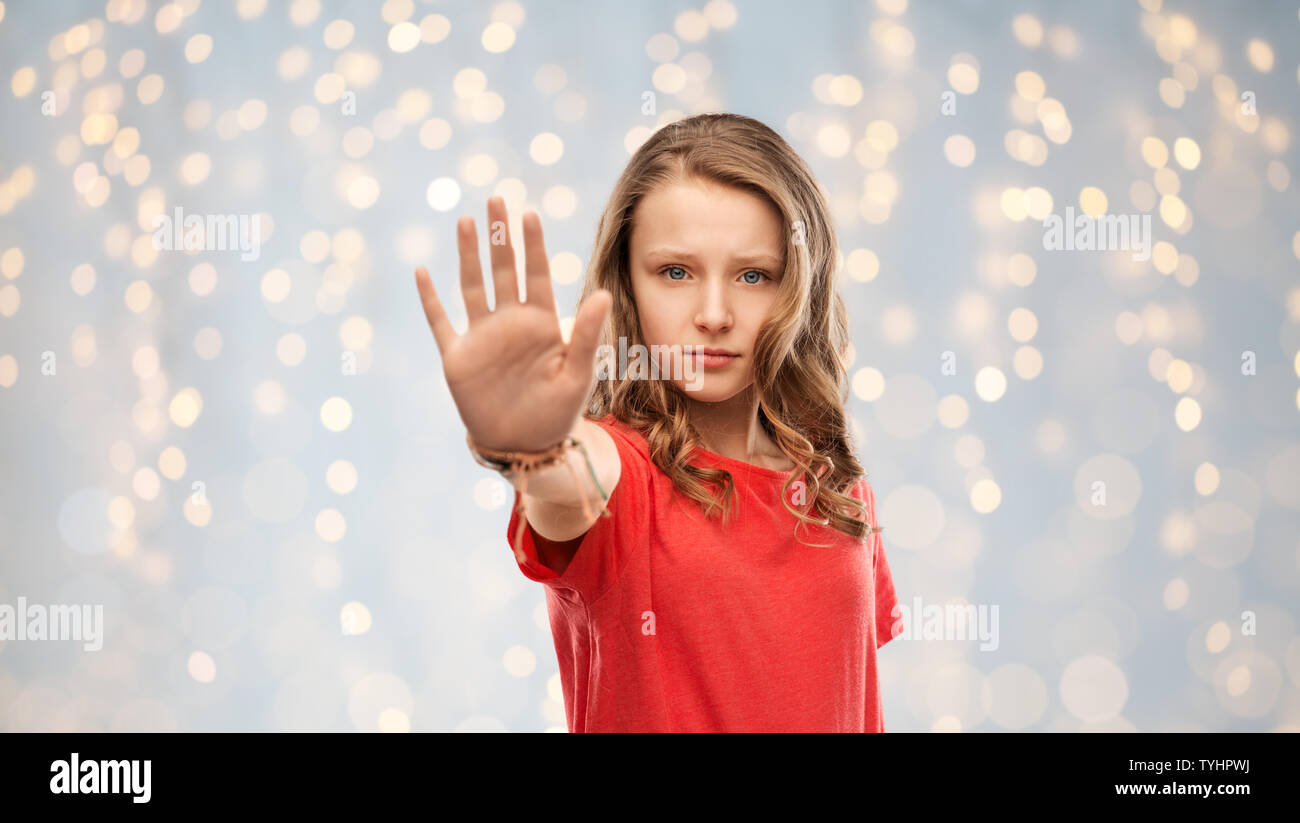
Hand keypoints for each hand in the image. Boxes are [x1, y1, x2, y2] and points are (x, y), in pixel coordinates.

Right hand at [414, 196, 611, 452]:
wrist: (525, 446)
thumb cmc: (558, 412)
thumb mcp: (578, 374)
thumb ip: (588, 334)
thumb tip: (602, 294)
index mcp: (542, 324)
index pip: (538, 274)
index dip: (533, 245)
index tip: (529, 214)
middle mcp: (511, 323)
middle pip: (504, 270)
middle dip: (500, 236)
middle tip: (496, 200)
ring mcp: (483, 337)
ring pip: (472, 286)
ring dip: (468, 255)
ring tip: (465, 221)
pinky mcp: (458, 357)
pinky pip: (441, 322)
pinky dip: (430, 299)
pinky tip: (422, 271)